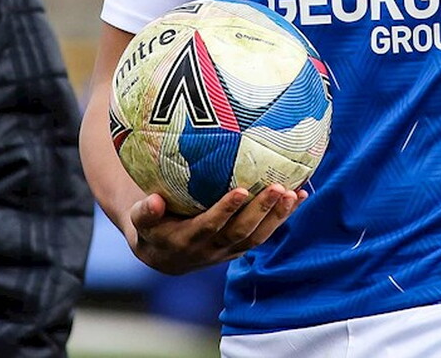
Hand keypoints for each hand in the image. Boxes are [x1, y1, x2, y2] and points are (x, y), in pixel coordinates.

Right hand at [126, 185, 306, 274]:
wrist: (162, 254)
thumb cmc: (151, 226)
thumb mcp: (140, 220)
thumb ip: (145, 212)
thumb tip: (154, 201)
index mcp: (187, 241)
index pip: (210, 226)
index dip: (226, 210)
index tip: (242, 190)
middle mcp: (211, 250)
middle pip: (241, 233)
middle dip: (261, 211)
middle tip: (278, 187)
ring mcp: (229, 251)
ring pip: (258, 237)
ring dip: (277, 217)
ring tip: (293, 193)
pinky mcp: (240, 246)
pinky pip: (264, 233)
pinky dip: (282, 217)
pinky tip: (300, 196)